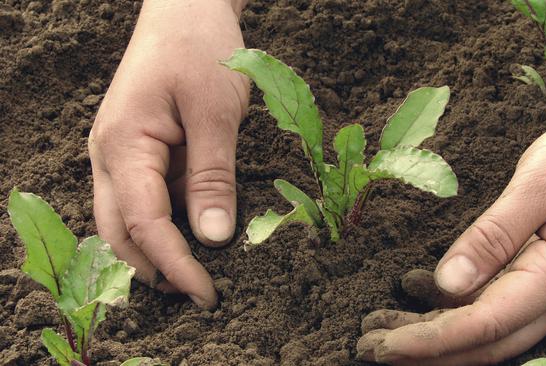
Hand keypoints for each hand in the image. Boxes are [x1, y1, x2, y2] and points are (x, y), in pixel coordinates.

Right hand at [88, 0, 248, 308]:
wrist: (185, 9)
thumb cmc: (199, 49)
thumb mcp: (216, 113)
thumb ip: (212, 177)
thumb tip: (213, 238)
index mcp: (123, 146)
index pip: (143, 224)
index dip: (174, 264)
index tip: (207, 292)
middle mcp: (110, 156)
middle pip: (120, 232)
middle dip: (155, 268)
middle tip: (199, 293)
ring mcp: (120, 154)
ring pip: (128, 219)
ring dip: (157, 250)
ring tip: (196, 273)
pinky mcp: (139, 151)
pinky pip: (145, 198)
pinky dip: (165, 224)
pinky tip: (192, 232)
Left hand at [357, 92, 545, 364]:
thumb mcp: (542, 182)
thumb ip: (494, 234)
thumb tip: (447, 283)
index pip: (483, 324)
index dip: (430, 340)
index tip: (382, 344)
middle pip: (485, 343)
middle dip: (425, 352)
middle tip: (368, 346)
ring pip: (492, 334)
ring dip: (438, 340)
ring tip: (385, 332)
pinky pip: (502, 313)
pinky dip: (459, 318)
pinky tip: (424, 305)